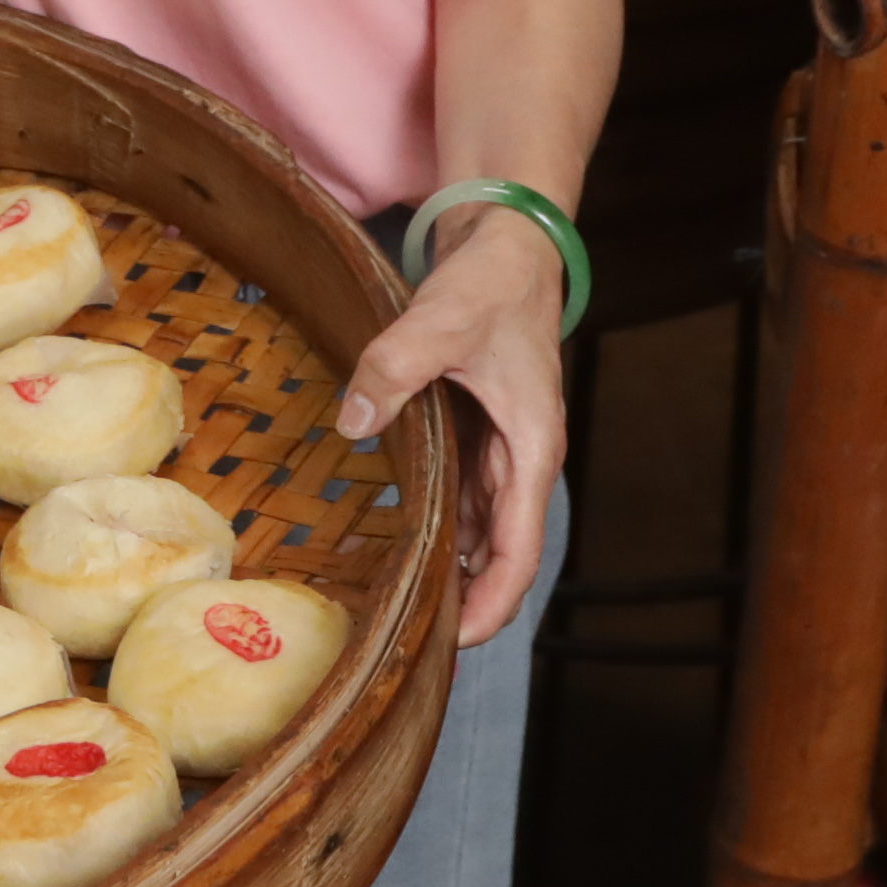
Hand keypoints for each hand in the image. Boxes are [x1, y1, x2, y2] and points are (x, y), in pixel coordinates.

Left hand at [336, 209, 569, 649]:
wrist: (508, 244)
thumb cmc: (492, 283)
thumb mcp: (442, 320)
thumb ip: (396, 366)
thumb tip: (355, 418)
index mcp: (531, 446)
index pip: (521, 549)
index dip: (494, 603)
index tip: (458, 642)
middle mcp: (521, 460)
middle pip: (501, 553)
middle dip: (465, 600)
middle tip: (410, 642)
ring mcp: (501, 450)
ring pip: (481, 530)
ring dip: (452, 569)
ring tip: (403, 611)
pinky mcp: (480, 435)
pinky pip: (462, 498)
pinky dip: (441, 530)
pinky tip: (407, 550)